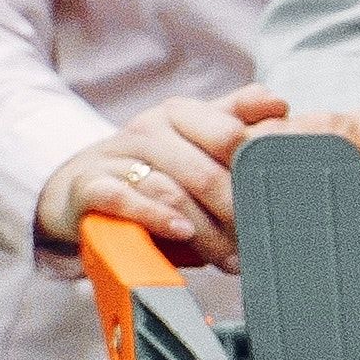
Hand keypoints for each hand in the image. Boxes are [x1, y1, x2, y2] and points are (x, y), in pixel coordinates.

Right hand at [49, 92, 279, 257]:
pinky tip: (181, 231)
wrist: (80, 184)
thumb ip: (236, 118)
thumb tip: (279, 103)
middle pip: (205, 172)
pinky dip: (155, 217)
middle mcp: (148, 131)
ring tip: (230, 256)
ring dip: (206, 231)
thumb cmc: (151, 167)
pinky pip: (123, 199)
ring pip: (171, 191)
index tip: (279, 202)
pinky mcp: (90, 187)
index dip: (257, 170)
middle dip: (235, 213)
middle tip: (256, 244)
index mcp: (179, 114)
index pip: (228, 133)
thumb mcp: (193, 138)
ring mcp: (117, 158)